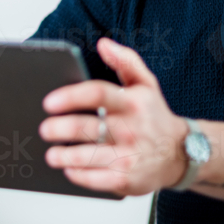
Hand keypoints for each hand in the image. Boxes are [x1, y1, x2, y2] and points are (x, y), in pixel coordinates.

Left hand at [39, 37, 187, 196]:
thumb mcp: (147, 84)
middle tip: (44, 129)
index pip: (98, 93)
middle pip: (88, 127)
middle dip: (60, 129)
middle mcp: (132, 128)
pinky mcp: (127, 179)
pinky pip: (97, 179)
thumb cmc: (155, 116)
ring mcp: (130, 155)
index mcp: (133, 102)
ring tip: (50, 154)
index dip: (70, 96)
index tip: (49, 102)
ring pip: (89, 156)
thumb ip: (126, 60)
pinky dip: (79, 175)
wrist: (180, 153)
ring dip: (64, 156)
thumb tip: (104, 43)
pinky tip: (68, 170)